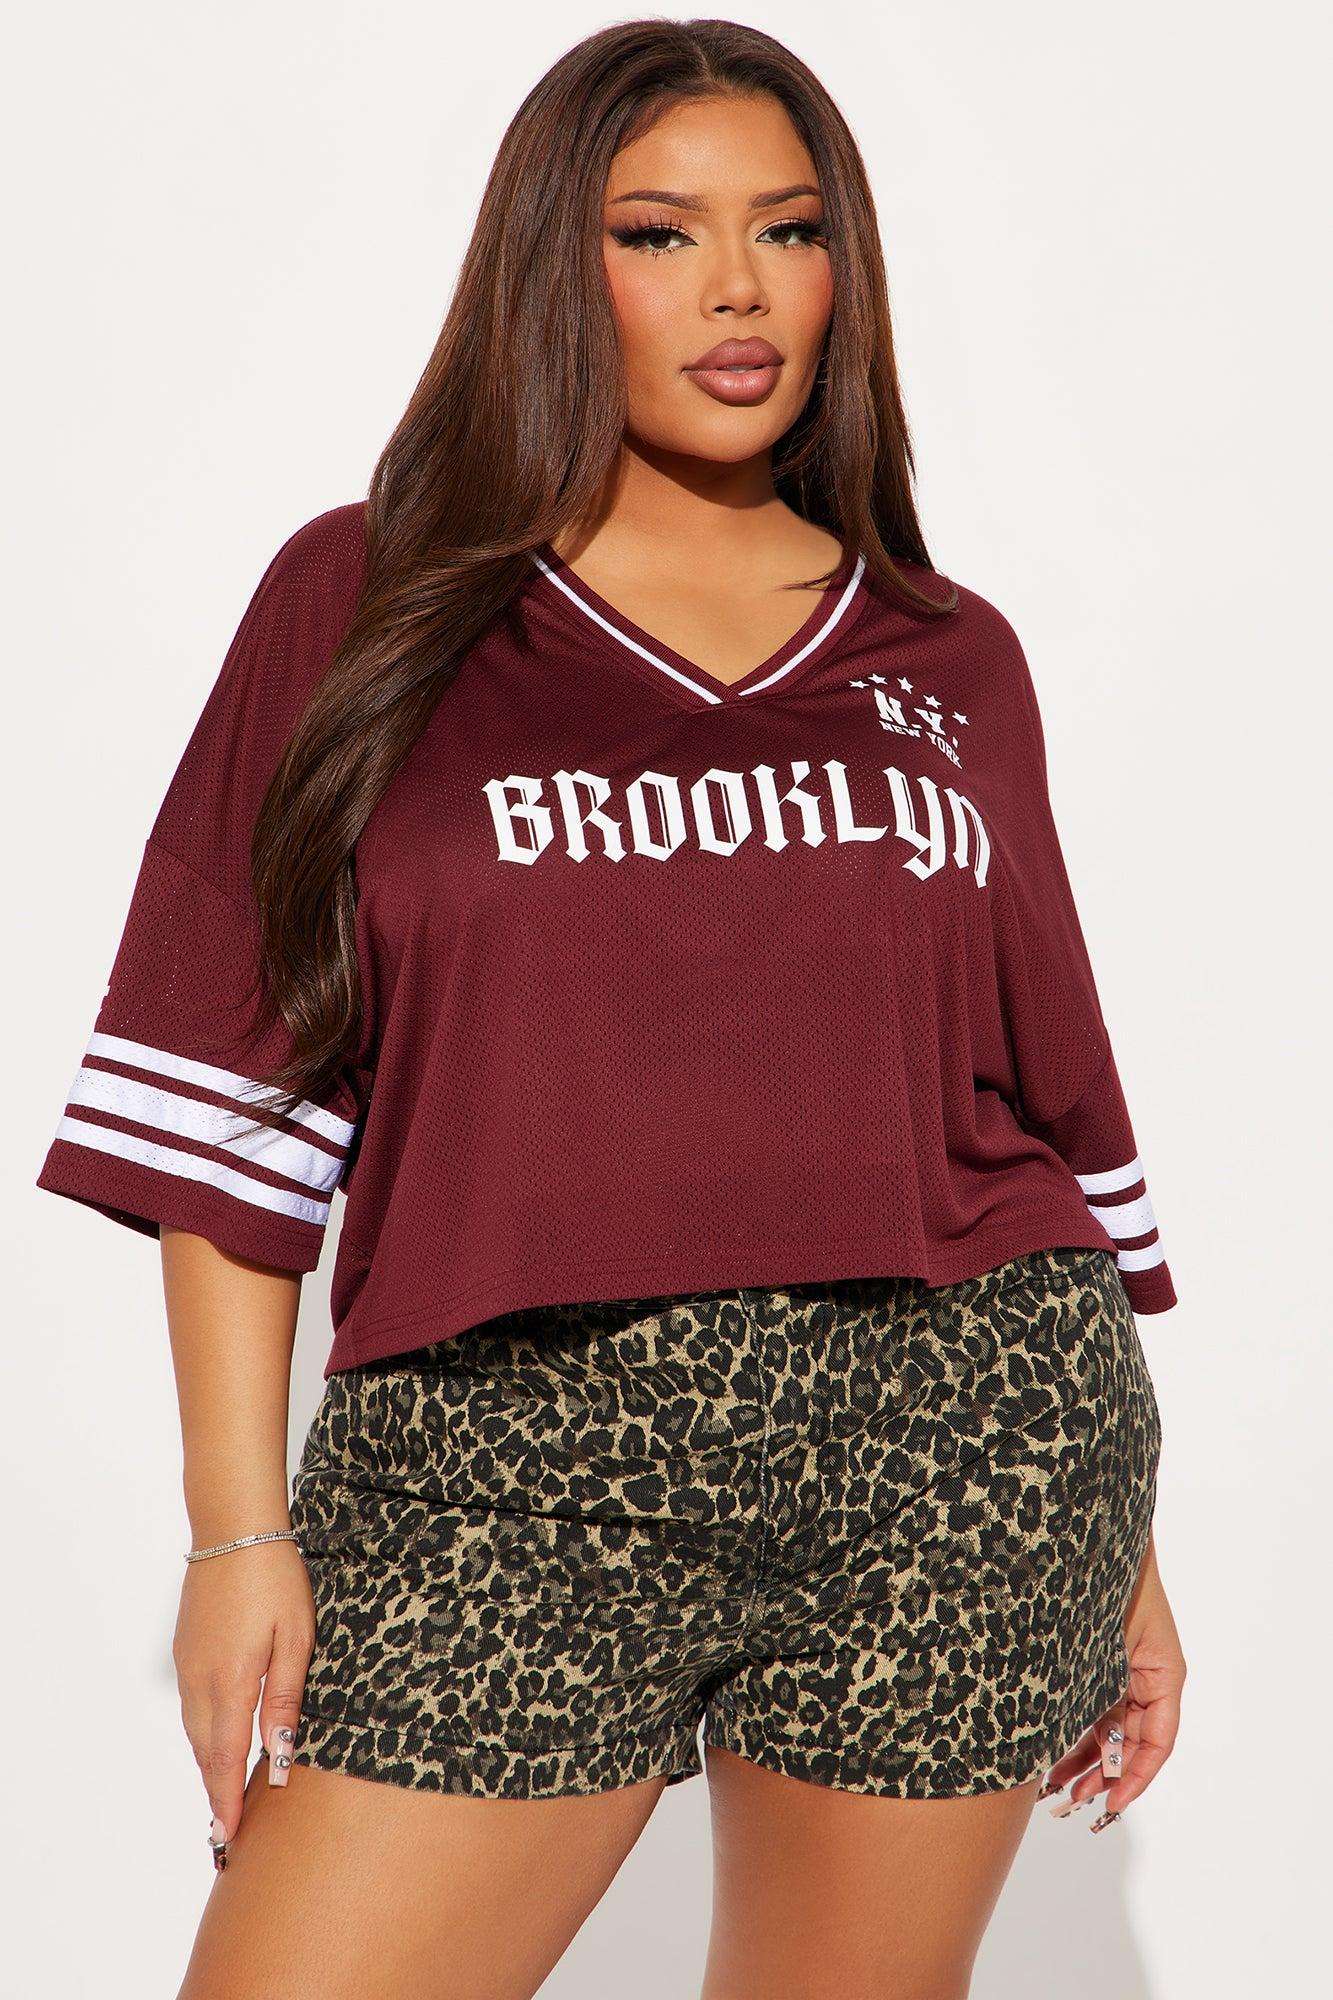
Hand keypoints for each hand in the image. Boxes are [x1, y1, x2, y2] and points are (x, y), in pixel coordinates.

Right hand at [172, 1538, 315, 1864]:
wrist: (235, 1529)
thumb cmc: (275, 1579)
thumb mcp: (296, 1639)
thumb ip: (284, 1700)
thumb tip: (281, 1756)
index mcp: (230, 1683)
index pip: (226, 1760)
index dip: (227, 1801)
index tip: (230, 1837)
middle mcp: (200, 1682)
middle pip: (206, 1753)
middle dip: (217, 1793)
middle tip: (228, 1832)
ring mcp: (188, 1665)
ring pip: (197, 1731)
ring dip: (211, 1764)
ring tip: (227, 1795)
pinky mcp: (187, 1650)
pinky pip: (193, 1706)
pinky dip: (205, 1733)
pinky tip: (221, 1738)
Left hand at [1040, 1530, 1184, 1826]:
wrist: (1087, 1535)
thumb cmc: (1110, 1581)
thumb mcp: (1110, 1645)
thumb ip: (1104, 1694)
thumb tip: (1097, 1750)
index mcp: (1161, 1674)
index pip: (1158, 1742)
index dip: (1136, 1777)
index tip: (1111, 1801)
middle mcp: (1141, 1677)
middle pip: (1128, 1742)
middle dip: (1100, 1775)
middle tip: (1069, 1802)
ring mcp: (1114, 1669)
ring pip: (1104, 1728)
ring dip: (1081, 1758)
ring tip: (1052, 1787)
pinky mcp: (1089, 1661)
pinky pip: (1086, 1706)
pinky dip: (1069, 1730)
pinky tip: (1046, 1752)